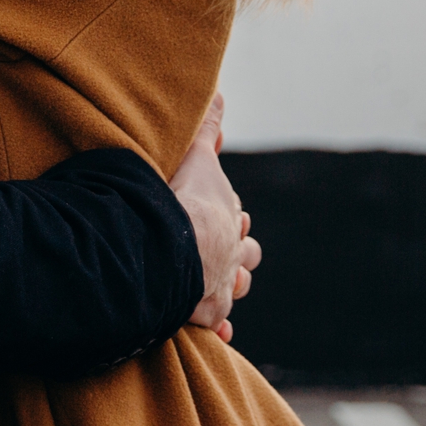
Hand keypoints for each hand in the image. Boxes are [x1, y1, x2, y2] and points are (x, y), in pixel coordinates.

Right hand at [169, 93, 258, 343]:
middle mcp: (231, 252)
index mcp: (228, 216)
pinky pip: (216, 323)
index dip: (230, 215)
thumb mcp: (197, 156)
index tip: (226, 214)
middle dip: (238, 251)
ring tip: (219, 284)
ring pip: (237, 287)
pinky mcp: (206, 312)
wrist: (179, 245)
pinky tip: (218, 332)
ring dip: (230, 284)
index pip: (236, 215)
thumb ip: (207, 127)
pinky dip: (217, 327)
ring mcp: (220, 283)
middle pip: (246, 253)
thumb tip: (220, 93)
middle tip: (223, 249)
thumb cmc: (185, 198)